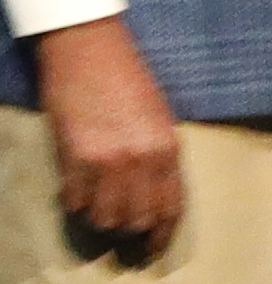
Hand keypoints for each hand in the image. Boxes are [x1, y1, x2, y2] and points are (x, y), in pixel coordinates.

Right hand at [36, 18, 180, 255]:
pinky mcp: (74, 158)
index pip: (170, 206)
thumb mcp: (159, 116)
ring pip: (105, 218)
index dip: (161, 233)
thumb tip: (154, 192)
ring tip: (98, 204)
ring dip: (100, 217)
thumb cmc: (128, 77)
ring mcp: (106, 161)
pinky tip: (78, 190)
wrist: (90, 49)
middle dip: (129, 228)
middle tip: (120, 224)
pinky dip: (76, 204)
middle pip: (137, 219)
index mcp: (169, 147)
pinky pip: (74, 202)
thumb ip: (160, 154)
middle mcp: (141, 159)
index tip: (152, 248)